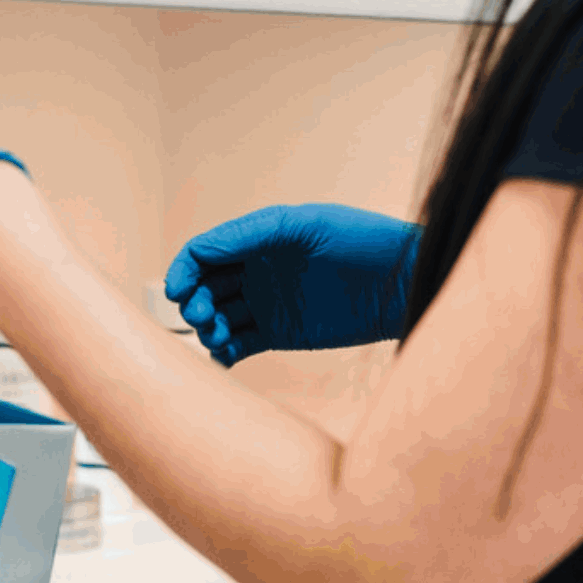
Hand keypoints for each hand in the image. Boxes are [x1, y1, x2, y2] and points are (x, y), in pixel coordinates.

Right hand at [163, 204, 420, 365]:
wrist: (405, 284)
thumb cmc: (364, 242)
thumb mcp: (305, 225)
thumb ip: (251, 233)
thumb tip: (201, 250)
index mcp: (259, 236)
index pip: (204, 252)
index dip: (183, 269)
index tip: (177, 292)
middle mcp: (258, 269)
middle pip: (203, 286)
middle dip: (192, 301)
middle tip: (201, 315)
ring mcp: (268, 303)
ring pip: (217, 317)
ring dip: (206, 328)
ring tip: (216, 336)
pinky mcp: (281, 334)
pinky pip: (239, 345)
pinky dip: (222, 353)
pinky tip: (222, 357)